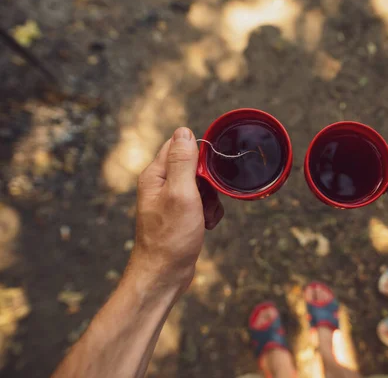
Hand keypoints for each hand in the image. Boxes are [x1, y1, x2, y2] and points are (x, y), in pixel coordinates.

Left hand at [129, 127, 224, 290]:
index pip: (179, 146)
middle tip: (207, 199)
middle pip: (194, 166)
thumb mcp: (181, 194)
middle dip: (209, 182)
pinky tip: (206, 225)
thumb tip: (184, 131)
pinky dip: (209, 212)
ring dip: (211, 200)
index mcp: (156, 175)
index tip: (210, 173)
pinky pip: (201, 203)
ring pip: (201, 186)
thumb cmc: (170, 238)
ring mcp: (170, 201)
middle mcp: (160, 185)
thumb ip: (183, 162)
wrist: (164, 275)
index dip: (199, 156)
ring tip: (206, 217)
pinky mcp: (180, 215)